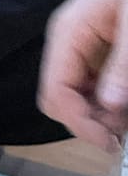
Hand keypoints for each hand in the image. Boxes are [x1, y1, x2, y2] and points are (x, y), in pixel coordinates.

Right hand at [40, 0, 127, 150]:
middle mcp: (67, 42)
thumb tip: (109, 107)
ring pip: (76, 95)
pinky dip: (108, 101)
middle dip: (88, 121)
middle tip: (124, 134)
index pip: (56, 91)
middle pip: (60, 98)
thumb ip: (122, 64)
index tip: (112, 142)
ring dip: (100, 114)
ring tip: (127, 122)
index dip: (80, 122)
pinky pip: (92, 84)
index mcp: (68, 33)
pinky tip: (125, 104)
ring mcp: (80, 46)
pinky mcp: (96, 48)